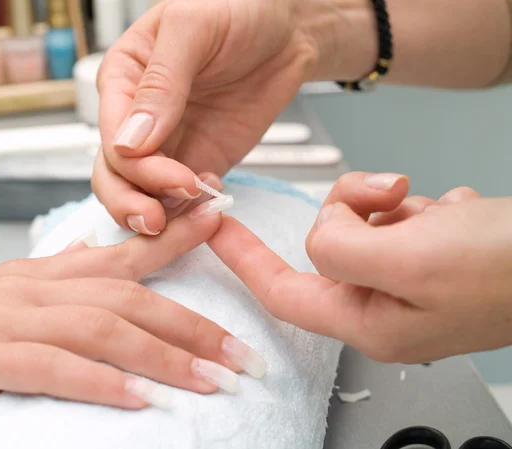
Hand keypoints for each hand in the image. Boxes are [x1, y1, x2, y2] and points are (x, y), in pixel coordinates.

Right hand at [0, 180, 263, 423]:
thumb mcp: (13, 294)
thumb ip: (59, 274)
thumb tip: (93, 247)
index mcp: (47, 272)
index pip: (124, 251)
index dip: (175, 237)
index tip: (220, 224)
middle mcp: (35, 286)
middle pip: (128, 297)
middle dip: (190, 326)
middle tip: (240, 354)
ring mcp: (9, 317)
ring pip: (101, 329)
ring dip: (162, 357)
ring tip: (210, 381)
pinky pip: (53, 368)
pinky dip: (101, 382)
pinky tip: (141, 400)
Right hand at [92, 0, 352, 234]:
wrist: (287, 28)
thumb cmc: (237, 9)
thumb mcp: (193, 29)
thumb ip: (161, 83)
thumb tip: (129, 139)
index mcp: (124, 79)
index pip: (110, 134)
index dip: (134, 164)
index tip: (171, 175)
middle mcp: (139, 116)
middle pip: (115, 173)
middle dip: (133, 200)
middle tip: (159, 220)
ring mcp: (169, 143)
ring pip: (141, 192)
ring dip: (159, 211)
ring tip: (192, 211)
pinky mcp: (199, 160)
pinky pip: (182, 196)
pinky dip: (190, 209)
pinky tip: (210, 200)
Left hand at [209, 172, 511, 362]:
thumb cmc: (509, 269)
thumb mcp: (410, 258)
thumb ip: (342, 248)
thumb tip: (320, 233)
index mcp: (370, 321)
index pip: (281, 291)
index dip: (243, 260)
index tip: (215, 230)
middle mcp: (387, 307)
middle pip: (329, 244)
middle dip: (350, 208)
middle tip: (392, 195)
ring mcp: (413, 283)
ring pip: (366, 225)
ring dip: (393, 205)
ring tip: (442, 214)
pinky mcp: (435, 260)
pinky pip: (403, 219)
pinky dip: (424, 207)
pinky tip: (460, 217)